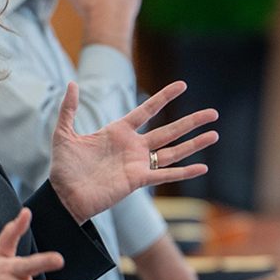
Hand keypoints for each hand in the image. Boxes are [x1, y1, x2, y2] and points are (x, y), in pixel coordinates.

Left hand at [48, 81, 218, 222]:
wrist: (64, 195)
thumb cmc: (64, 167)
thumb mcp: (64, 133)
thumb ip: (69, 109)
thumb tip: (72, 83)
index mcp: (118, 132)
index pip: (147, 110)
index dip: (164, 97)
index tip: (182, 85)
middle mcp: (133, 146)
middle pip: (169, 130)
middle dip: (192, 121)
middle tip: (213, 113)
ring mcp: (138, 164)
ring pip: (174, 151)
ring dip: (195, 144)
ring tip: (215, 135)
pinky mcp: (138, 180)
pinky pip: (166, 175)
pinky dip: (184, 172)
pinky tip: (203, 168)